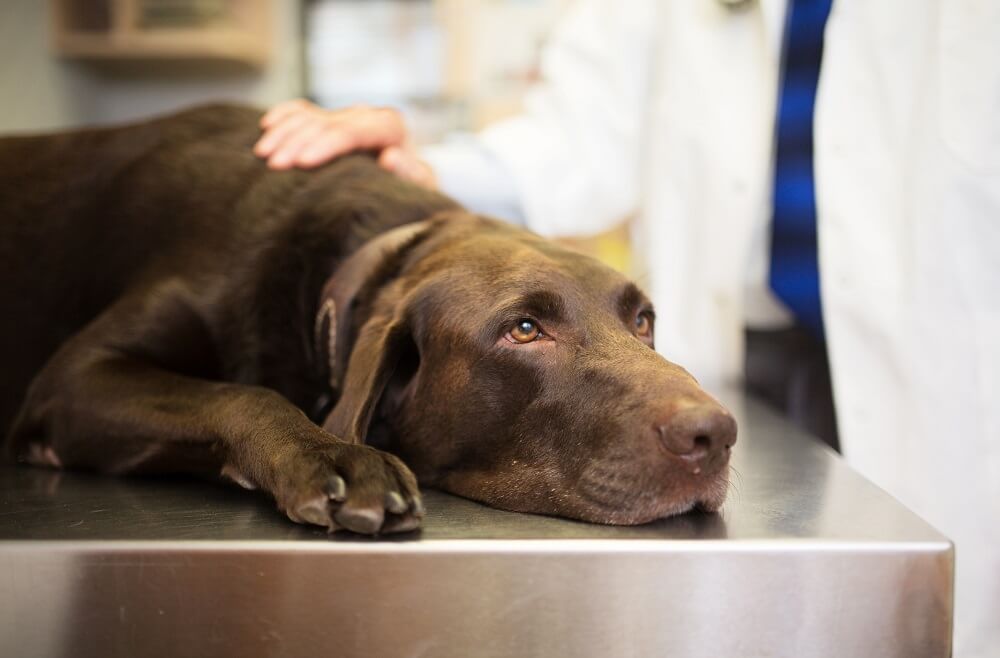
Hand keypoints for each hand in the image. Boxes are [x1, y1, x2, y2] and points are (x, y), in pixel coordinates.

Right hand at [254, 99, 437, 188]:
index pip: (351, 131)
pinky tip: (266, 125)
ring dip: (284, 133)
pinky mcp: (331, 119)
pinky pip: (302, 110)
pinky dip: (284, 115)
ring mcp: (346, 115)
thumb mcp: (418, 187)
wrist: (408, 184)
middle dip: (297, 142)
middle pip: (324, 123)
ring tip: (262, 154)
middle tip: (273, 165)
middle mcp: (366, 115)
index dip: (325, 145)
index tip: (302, 163)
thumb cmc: (412, 191)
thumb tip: (390, 156)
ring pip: (309, 116)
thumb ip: (409, 172)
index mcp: (389, 126)